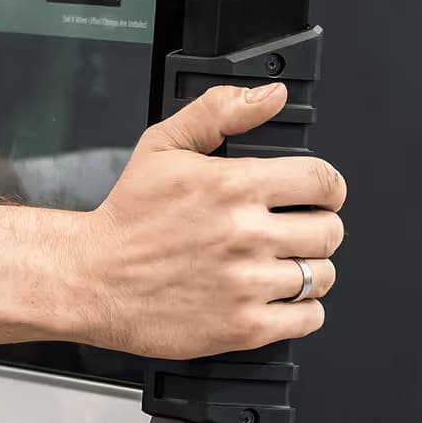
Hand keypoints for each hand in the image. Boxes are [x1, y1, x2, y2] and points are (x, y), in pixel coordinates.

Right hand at [83, 83, 345, 359]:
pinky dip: (301, 310)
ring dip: (309, 269)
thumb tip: (269, 96)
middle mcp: (245, 234)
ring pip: (322, 276)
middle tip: (292, 231)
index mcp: (233, 186)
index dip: (326, 187)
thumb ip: (217, 112)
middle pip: (330, 231)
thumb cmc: (126, 218)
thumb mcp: (162, 146)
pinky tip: (274, 297)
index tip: (317, 196)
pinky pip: (308, 318)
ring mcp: (247, 283)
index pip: (324, 181)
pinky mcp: (243, 326)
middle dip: (316, 228)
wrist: (92, 278)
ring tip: (278, 265)